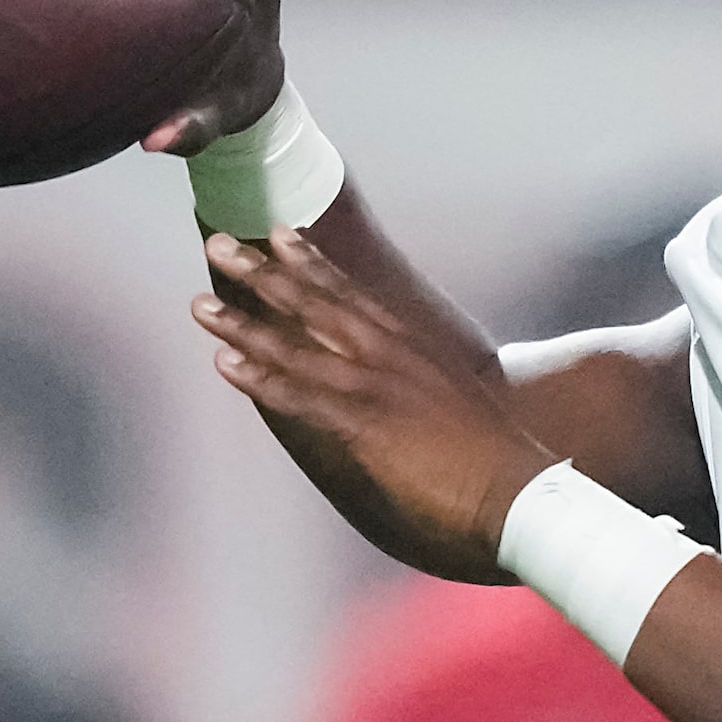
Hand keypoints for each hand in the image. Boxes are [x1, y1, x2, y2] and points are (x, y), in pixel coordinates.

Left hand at [193, 228, 556, 580]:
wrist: (520, 489)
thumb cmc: (496, 458)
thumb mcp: (459, 406)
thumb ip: (424, 389)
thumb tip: (403, 395)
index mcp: (412, 349)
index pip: (353, 294)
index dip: (312, 262)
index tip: (279, 232)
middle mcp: (391, 357)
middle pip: (316, 304)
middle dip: (264, 274)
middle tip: (220, 245)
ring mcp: (378, 389)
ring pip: (298, 346)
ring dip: (245, 324)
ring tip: (200, 304)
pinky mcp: (369, 426)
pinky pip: (303, 398)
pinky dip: (263, 379)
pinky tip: (226, 365)